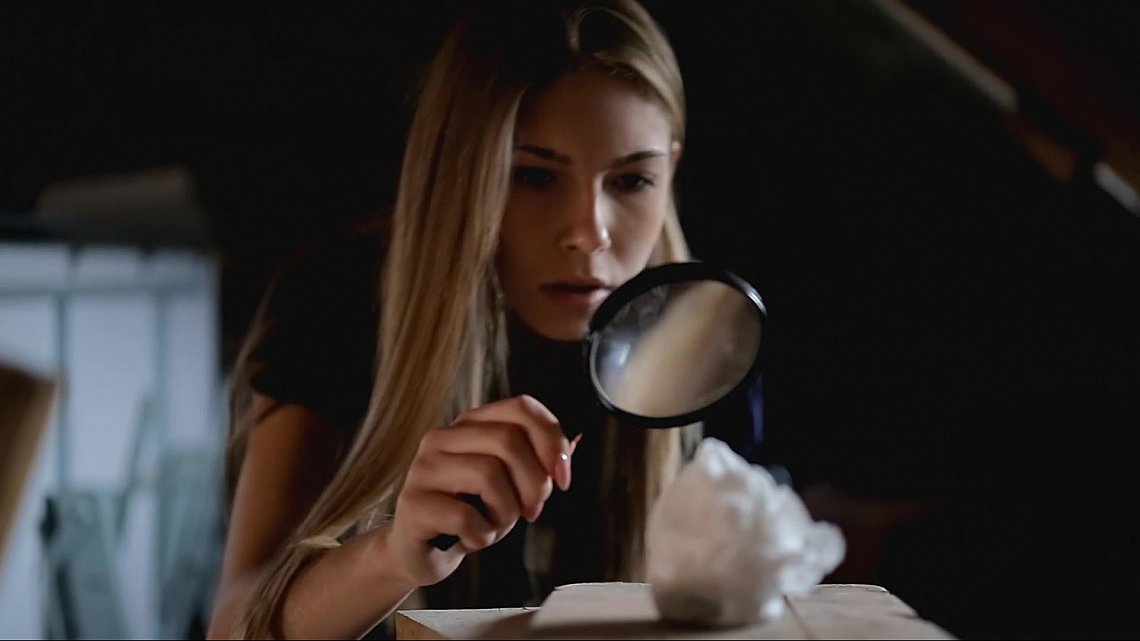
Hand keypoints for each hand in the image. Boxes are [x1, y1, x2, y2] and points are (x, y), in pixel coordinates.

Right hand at [385, 395, 574, 586]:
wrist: (422, 551)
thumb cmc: (469, 513)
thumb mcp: (510, 484)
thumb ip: (537, 461)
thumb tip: (573, 441)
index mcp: (470, 424)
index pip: (521, 407)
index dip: (552, 440)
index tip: (563, 479)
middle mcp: (442, 437)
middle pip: (508, 439)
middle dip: (534, 482)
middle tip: (532, 511)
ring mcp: (423, 468)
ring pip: (488, 475)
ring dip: (506, 512)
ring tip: (495, 525)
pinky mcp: (412, 504)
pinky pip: (466, 516)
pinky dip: (482, 536)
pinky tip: (472, 539)